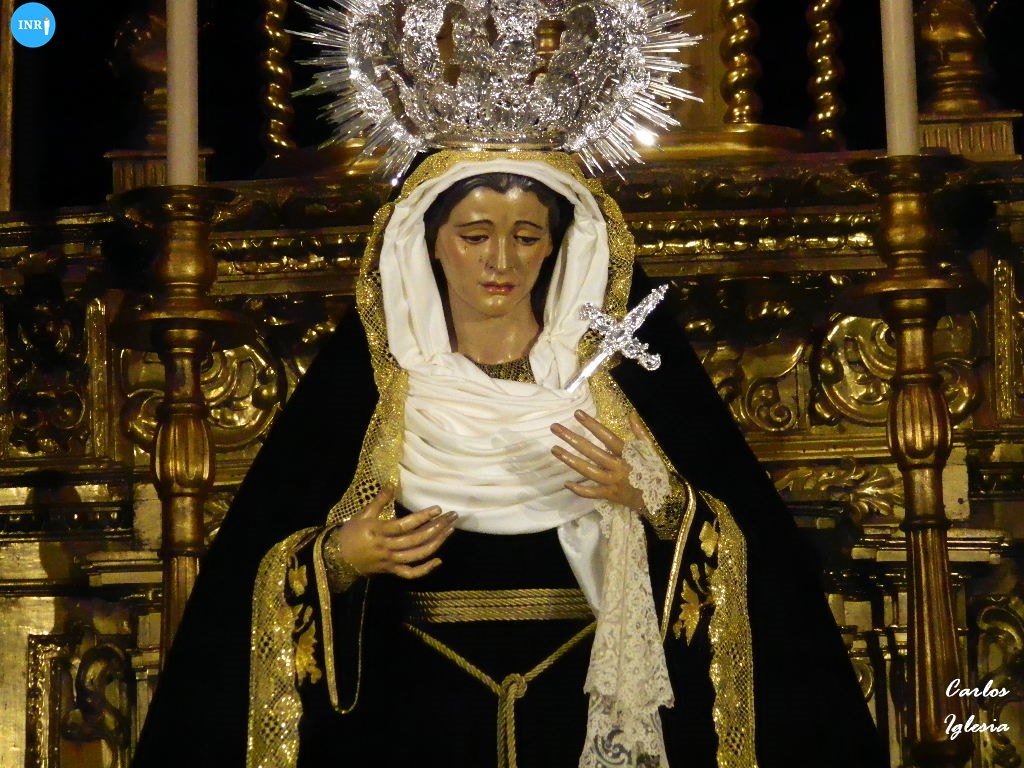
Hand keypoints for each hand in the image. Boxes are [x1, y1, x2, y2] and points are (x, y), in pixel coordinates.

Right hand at [325, 488, 456, 578]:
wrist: (337, 559)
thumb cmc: (350, 534)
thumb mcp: (362, 515)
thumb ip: (379, 501)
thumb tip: (391, 484)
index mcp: (379, 532)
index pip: (405, 525)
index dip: (422, 517)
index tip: (438, 509)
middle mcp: (386, 547)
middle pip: (416, 540)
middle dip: (437, 528)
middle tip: (452, 517)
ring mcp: (390, 561)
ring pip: (417, 555)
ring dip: (436, 544)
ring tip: (450, 531)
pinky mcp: (391, 571)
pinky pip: (410, 573)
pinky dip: (425, 570)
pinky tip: (438, 561)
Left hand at [550, 410, 649, 510]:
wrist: (661, 501)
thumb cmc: (654, 472)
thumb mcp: (651, 450)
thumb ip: (640, 432)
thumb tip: (631, 414)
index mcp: (628, 454)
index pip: (607, 437)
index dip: (592, 425)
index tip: (577, 414)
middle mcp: (618, 467)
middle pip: (592, 452)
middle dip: (572, 439)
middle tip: (555, 428)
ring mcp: (612, 482)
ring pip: (588, 471)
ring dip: (570, 460)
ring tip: (554, 449)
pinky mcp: (610, 495)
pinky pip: (592, 493)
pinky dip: (579, 489)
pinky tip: (566, 483)